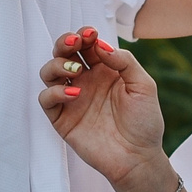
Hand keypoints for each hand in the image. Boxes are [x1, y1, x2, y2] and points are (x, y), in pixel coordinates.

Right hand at [39, 27, 168, 191]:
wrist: (139, 158)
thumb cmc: (145, 122)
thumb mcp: (143, 86)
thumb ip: (124, 61)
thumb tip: (100, 45)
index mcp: (105, 70)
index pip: (86, 45)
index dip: (84, 35)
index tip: (90, 33)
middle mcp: (85, 81)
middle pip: (63, 53)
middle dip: (64, 42)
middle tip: (74, 43)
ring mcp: (72, 99)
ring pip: (49, 72)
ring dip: (57, 64)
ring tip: (76, 70)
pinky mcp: (62, 119)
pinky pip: (46, 99)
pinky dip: (54, 91)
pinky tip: (74, 94)